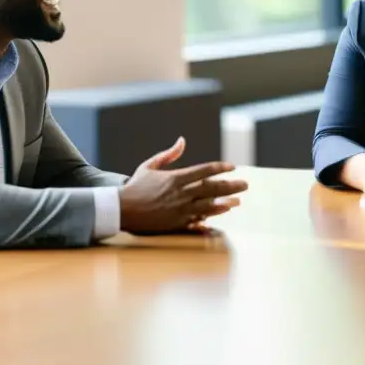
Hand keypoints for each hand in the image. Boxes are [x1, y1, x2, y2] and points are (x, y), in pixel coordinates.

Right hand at [119, 137, 248, 233]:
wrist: (119, 210)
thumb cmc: (134, 187)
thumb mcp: (150, 166)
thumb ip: (169, 154)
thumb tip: (182, 140)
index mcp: (175, 178)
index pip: (204, 171)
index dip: (220, 168)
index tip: (232, 167)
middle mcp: (179, 194)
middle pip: (211, 188)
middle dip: (230, 186)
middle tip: (245, 184)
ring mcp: (178, 210)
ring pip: (207, 205)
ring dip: (225, 203)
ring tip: (238, 202)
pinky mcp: (175, 224)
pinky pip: (197, 220)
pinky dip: (210, 217)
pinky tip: (221, 214)